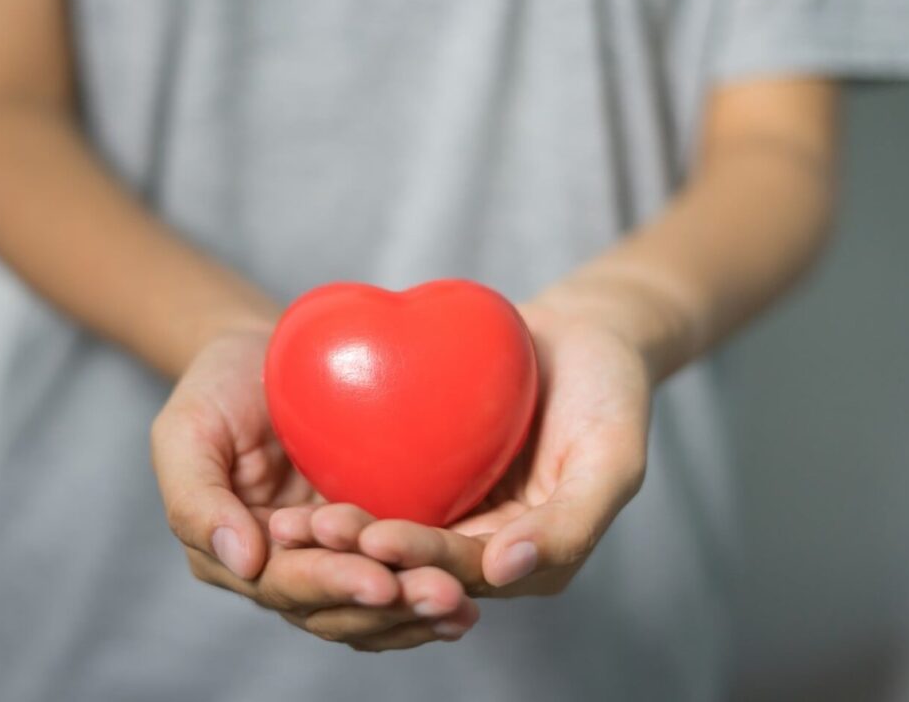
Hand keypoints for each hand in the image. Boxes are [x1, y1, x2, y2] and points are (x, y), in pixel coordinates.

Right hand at [150, 328, 478, 648]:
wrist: (265, 355)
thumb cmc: (217, 387)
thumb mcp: (187, 432)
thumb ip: (196, 499)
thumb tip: (244, 561)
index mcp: (238, 553)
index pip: (286, 585)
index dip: (332, 584)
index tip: (380, 580)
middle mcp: (286, 567)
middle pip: (337, 606)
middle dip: (389, 607)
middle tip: (444, 595)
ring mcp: (332, 555)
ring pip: (373, 605)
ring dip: (416, 612)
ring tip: (462, 606)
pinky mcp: (371, 534)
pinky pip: (400, 573)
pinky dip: (430, 592)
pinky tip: (471, 596)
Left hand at [270, 300, 650, 596]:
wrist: (584, 335)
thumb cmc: (610, 394)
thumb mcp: (612, 458)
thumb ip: (572, 522)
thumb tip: (505, 573)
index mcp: (527, 558)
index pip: (464, 571)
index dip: (419, 560)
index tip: (375, 539)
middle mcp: (483, 543)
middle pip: (415, 560)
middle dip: (364, 554)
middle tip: (314, 530)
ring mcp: (453, 509)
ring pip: (389, 530)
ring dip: (343, 534)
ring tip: (295, 520)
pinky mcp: (429, 473)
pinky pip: (382, 488)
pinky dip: (347, 490)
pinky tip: (305, 482)